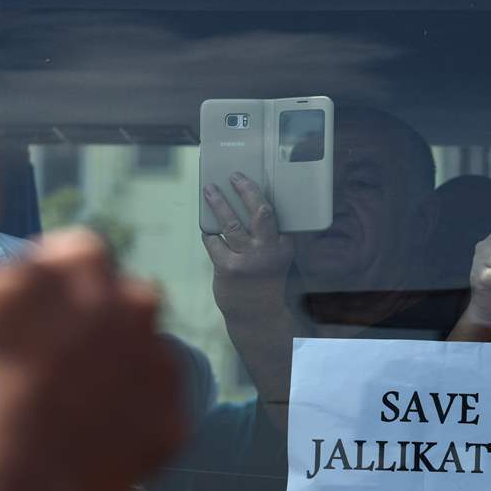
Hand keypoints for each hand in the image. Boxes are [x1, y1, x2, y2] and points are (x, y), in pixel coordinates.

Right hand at [0, 96, 184, 490]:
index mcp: (87, 262)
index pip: (76, 264)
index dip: (40, 300)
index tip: (13, 333)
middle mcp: (139, 302)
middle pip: (115, 309)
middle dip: (85, 333)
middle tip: (36, 377)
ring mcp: (160, 364)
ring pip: (136, 361)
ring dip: (109, 379)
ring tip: (58, 416)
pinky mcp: (173, 421)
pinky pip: (153, 417)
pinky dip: (128, 428)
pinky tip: (86, 445)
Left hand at [201, 173, 293, 312]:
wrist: (257, 315)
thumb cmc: (264, 281)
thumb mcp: (275, 258)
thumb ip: (267, 237)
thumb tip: (246, 205)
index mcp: (284, 245)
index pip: (274, 213)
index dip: (261, 193)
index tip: (249, 177)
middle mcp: (269, 250)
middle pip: (260, 212)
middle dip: (246, 190)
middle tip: (234, 175)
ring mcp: (248, 259)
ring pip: (231, 223)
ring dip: (218, 203)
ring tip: (209, 190)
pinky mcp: (228, 268)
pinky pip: (214, 242)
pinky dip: (208, 233)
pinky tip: (206, 229)